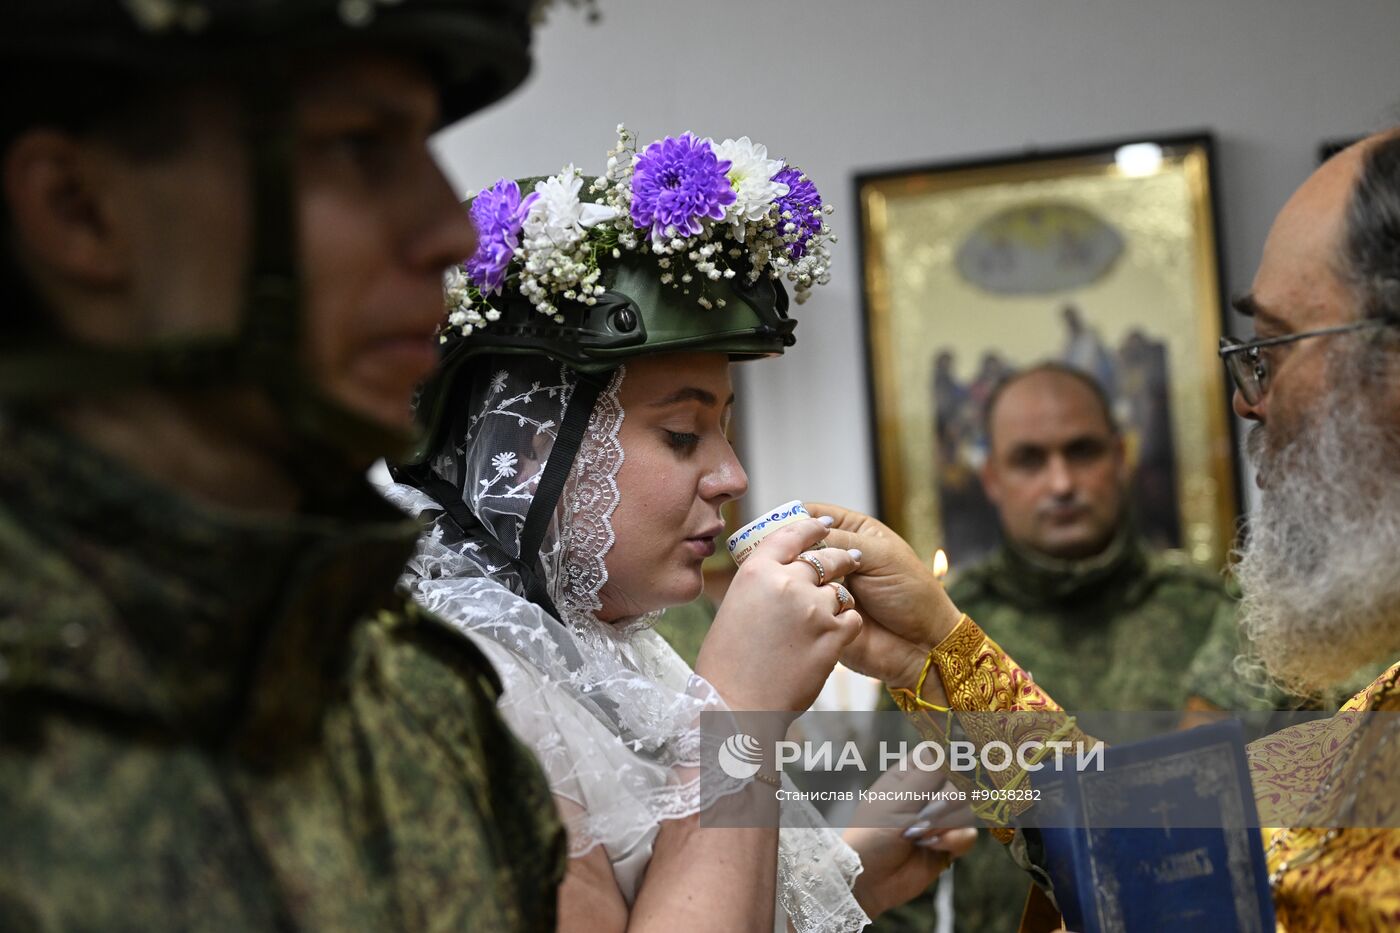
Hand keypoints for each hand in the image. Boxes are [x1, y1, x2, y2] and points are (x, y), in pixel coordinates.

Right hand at [695, 518, 861, 711]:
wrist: (737, 708)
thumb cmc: (728, 665)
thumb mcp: (734, 611)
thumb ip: (760, 586)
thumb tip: (783, 571)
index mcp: (756, 572)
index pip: (789, 534)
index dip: (810, 526)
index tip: (824, 524)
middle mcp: (785, 582)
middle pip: (824, 558)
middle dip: (839, 560)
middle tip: (848, 561)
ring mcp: (812, 608)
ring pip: (839, 590)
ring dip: (837, 601)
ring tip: (825, 618)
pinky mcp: (831, 636)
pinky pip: (850, 619)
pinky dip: (846, 627)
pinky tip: (832, 639)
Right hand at [805, 503, 963, 688]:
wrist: (921, 643)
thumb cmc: (911, 594)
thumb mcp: (880, 556)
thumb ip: (840, 542)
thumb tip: (802, 536)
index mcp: (851, 532)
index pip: (813, 516)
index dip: (796, 519)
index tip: (782, 528)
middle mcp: (834, 556)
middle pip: (797, 544)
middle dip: (791, 550)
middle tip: (791, 558)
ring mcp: (824, 585)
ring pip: (793, 573)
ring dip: (797, 576)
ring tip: (810, 584)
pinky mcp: (818, 613)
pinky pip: (797, 603)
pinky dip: (800, 601)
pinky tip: (810, 605)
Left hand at [844, 756, 976, 916]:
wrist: (869, 879)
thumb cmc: (871, 834)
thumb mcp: (897, 800)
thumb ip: (928, 774)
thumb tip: (948, 745)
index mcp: (910, 774)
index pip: (939, 753)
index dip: (950, 758)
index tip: (954, 767)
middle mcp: (928, 792)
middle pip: (960, 781)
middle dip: (947, 801)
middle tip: (924, 816)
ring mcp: (940, 818)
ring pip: (968, 808)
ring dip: (947, 824)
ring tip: (921, 836)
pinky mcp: (949, 842)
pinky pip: (969, 834)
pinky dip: (954, 841)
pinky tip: (933, 847)